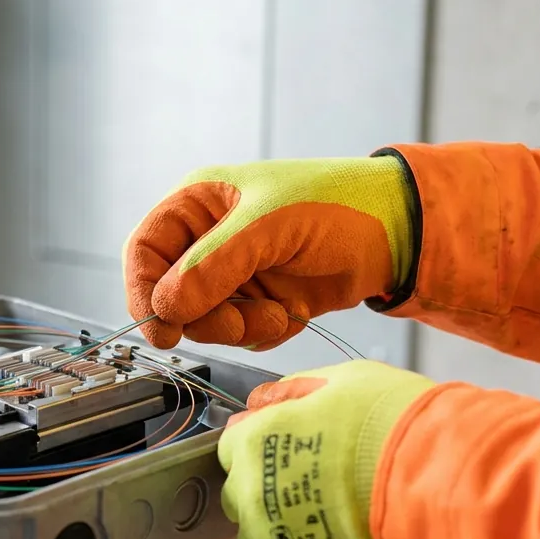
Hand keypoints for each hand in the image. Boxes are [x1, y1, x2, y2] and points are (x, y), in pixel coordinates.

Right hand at [123, 156, 413, 349]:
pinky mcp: (258, 300)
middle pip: (171, 296)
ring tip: (278, 313)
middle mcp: (209, 240)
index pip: (145, 251)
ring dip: (239, 327)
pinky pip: (238, 333)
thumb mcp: (268, 227)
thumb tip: (165, 307)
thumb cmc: (336, 205)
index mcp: (199, 204)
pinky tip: (291, 313)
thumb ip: (212, 266)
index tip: (162, 327)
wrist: (396, 235)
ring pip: (204, 321)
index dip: (143, 291)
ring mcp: (234, 273)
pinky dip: (262, 333)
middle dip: (205, 317)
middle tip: (238, 322)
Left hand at [219, 359, 433, 538]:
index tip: (292, 449)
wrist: (436, 482)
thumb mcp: (343, 380)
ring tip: (333, 526)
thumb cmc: (395, 426)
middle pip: (242, 496)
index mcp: (253, 442)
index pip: (235, 445)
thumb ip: (291, 391)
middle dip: (270, 490)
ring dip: (285, 536)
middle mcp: (247, 494)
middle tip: (319, 487)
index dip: (267, 445)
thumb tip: (263, 401)